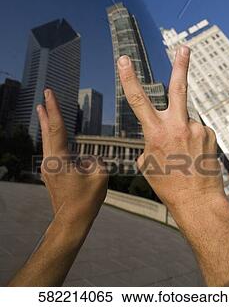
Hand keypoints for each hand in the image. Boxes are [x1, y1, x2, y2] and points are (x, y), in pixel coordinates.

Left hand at [37, 89, 107, 229]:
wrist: (71, 221)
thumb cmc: (86, 200)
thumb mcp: (100, 175)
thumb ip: (95, 159)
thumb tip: (87, 159)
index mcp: (59, 158)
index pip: (56, 126)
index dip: (53, 107)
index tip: (49, 93)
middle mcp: (49, 161)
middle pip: (47, 131)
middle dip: (45, 112)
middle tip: (43, 97)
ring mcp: (48, 169)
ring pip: (48, 141)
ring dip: (47, 124)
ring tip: (43, 111)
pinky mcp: (51, 175)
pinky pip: (53, 151)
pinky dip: (54, 139)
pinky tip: (57, 138)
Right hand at [117, 47, 224, 224]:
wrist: (198, 202)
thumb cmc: (168, 186)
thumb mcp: (148, 165)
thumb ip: (151, 143)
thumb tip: (158, 136)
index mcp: (156, 133)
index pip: (138, 100)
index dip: (129, 78)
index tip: (125, 60)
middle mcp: (177, 126)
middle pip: (178, 88)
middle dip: (181, 65)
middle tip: (184, 47)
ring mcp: (197, 128)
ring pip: (186, 121)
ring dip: (184, 134)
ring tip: (186, 157)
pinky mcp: (210, 134)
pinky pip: (198, 131)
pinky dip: (194, 141)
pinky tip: (195, 158)